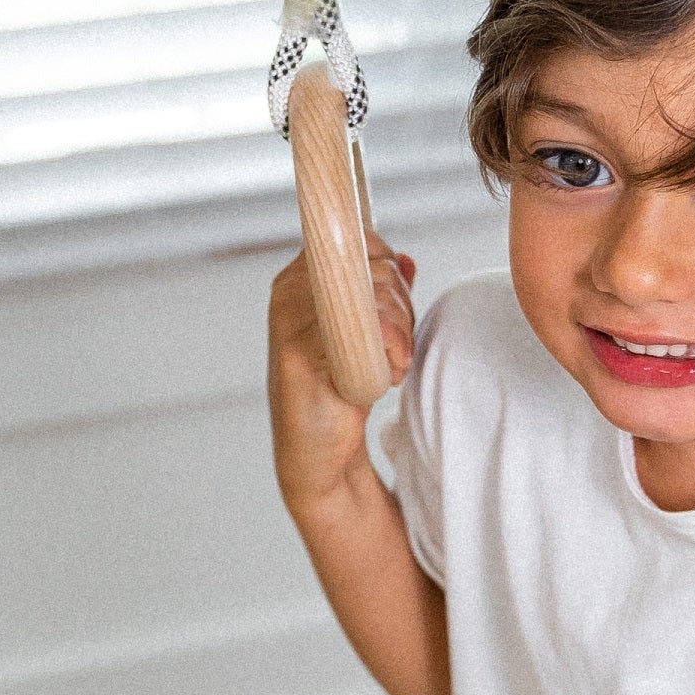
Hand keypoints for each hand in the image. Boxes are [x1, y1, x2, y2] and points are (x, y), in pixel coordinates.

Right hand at [268, 240, 416, 514]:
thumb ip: (383, 295)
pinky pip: (356, 328)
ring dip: (398, 332)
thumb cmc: (342, 389)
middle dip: (402, 308)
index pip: (365, 243)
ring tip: (391, 366)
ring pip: (371, 294)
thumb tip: (406, 260)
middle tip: (400, 348)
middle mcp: (290, 289)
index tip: (399, 314)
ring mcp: (287, 318)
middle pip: (374, 267)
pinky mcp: (294, 351)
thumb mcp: (370, 332)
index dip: (394, 274)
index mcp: (304, 276)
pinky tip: (384, 377)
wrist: (319, 452)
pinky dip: (386, 351)